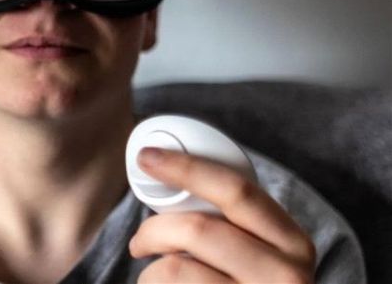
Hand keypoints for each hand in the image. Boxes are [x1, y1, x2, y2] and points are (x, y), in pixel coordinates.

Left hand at [128, 147, 315, 282]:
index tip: (147, 158)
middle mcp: (286, 277)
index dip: (186, 167)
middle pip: (197, 230)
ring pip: (175, 270)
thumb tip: (165, 173)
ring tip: (154, 283)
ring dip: (149, 274)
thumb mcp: (259, 254)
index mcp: (292, 243)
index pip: (237, 190)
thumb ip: (230, 223)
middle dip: (153, 229)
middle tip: (139, 242)